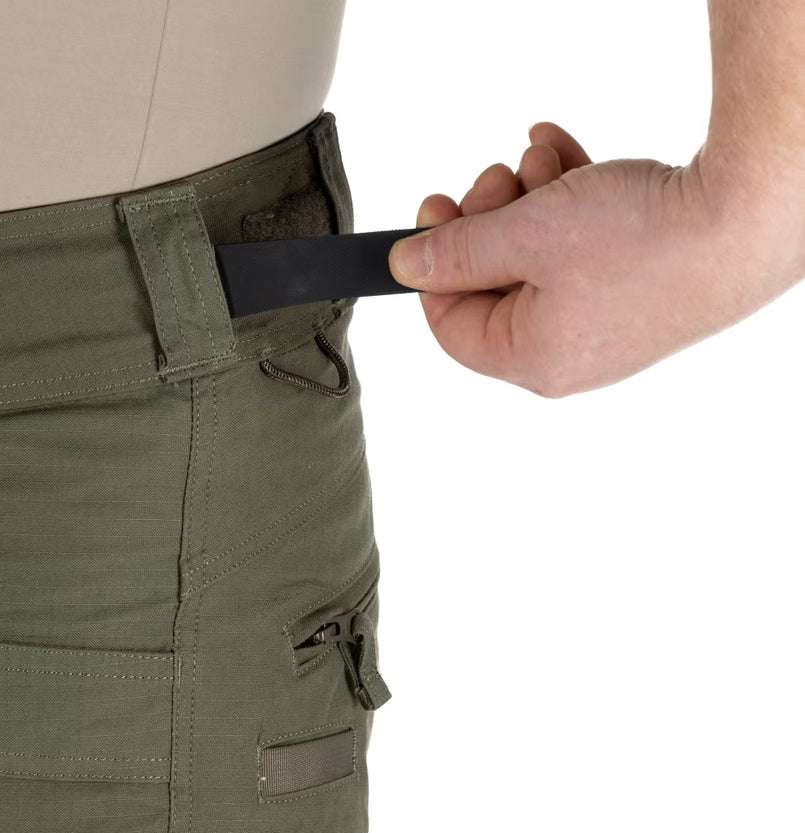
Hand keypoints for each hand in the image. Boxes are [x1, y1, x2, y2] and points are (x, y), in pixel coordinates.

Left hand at [387, 122, 802, 397]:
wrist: (748, 213)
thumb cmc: (644, 238)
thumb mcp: (523, 235)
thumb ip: (456, 252)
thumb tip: (406, 265)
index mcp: (534, 360)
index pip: (451, 325)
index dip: (433, 265)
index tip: (432, 214)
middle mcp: (571, 353)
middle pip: (495, 285)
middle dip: (487, 219)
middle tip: (495, 177)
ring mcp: (609, 321)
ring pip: (538, 257)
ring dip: (526, 199)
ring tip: (535, 159)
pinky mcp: (640, 285)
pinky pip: (581, 246)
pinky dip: (565, 199)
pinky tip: (558, 151)